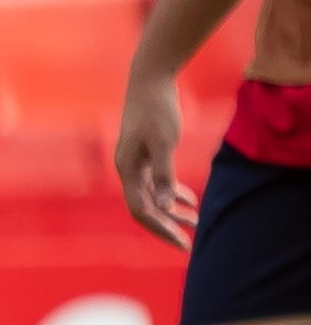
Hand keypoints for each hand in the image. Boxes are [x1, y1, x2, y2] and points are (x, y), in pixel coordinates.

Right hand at [115, 72, 195, 248]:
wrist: (150, 80)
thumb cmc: (157, 110)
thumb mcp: (164, 142)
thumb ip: (165, 175)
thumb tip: (168, 206)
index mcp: (128, 169)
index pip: (142, 210)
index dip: (161, 229)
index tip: (183, 243)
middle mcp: (128, 170)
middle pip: (146, 207)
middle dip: (167, 226)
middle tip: (189, 243)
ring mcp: (136, 162)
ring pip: (153, 195)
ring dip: (172, 211)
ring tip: (195, 223)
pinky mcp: (146, 153)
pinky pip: (157, 182)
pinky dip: (172, 193)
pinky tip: (190, 200)